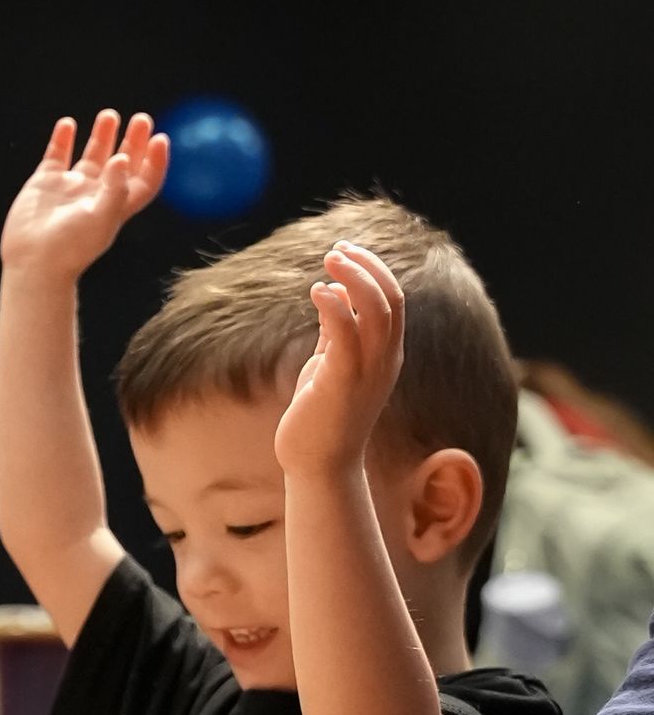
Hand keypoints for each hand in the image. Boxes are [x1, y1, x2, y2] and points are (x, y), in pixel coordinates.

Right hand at [0, 111, 168, 278]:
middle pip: (122, 163)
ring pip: (92, 155)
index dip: (155, 161)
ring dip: (102, 135)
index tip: (160, 138)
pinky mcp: (46, 183)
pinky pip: (57, 155)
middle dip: (134, 141)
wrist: (33, 260)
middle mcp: (97, 194)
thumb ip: (114, 188)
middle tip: (142, 119)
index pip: (144, 181)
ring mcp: (71, 187)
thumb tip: (122, 158)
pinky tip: (68, 124)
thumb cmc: (71, 247)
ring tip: (109, 116)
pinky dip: (62, 139)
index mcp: (117, 206)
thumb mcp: (101, 219)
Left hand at [275, 242, 404, 476]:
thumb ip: (337, 332)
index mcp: (387, 356)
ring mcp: (367, 372)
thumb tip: (334, 293)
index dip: (374, 270)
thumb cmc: (322, 415)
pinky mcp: (341, 383)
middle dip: (367, 267)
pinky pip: (345, 335)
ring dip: (354, 278)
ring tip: (329, 260)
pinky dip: (335, 306)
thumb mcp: (333, 364)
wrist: (318, 464)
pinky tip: (318, 292)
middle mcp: (385, 361)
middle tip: (336, 250)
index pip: (395, 301)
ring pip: (376, 312)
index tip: (346, 251)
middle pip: (392, 300)